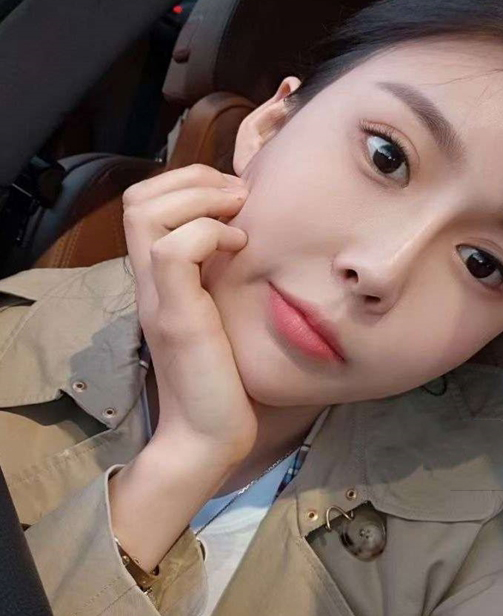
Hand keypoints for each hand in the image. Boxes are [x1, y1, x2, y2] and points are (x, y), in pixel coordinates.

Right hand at [122, 163, 257, 465]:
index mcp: (159, 279)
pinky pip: (174, 250)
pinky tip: (240, 249)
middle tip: (237, 200)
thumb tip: (252, 236)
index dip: (186, 183)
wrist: (208, 437)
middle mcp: (150, 283)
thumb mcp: (222, 314)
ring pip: (147, 213)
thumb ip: (222, 278)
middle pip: (136, 198)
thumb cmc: (226, 379)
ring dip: (200, 200)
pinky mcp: (177, 317)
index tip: (233, 200)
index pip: (143, 203)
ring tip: (238, 219)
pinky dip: (209, 234)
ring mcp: (159, 297)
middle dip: (193, 179)